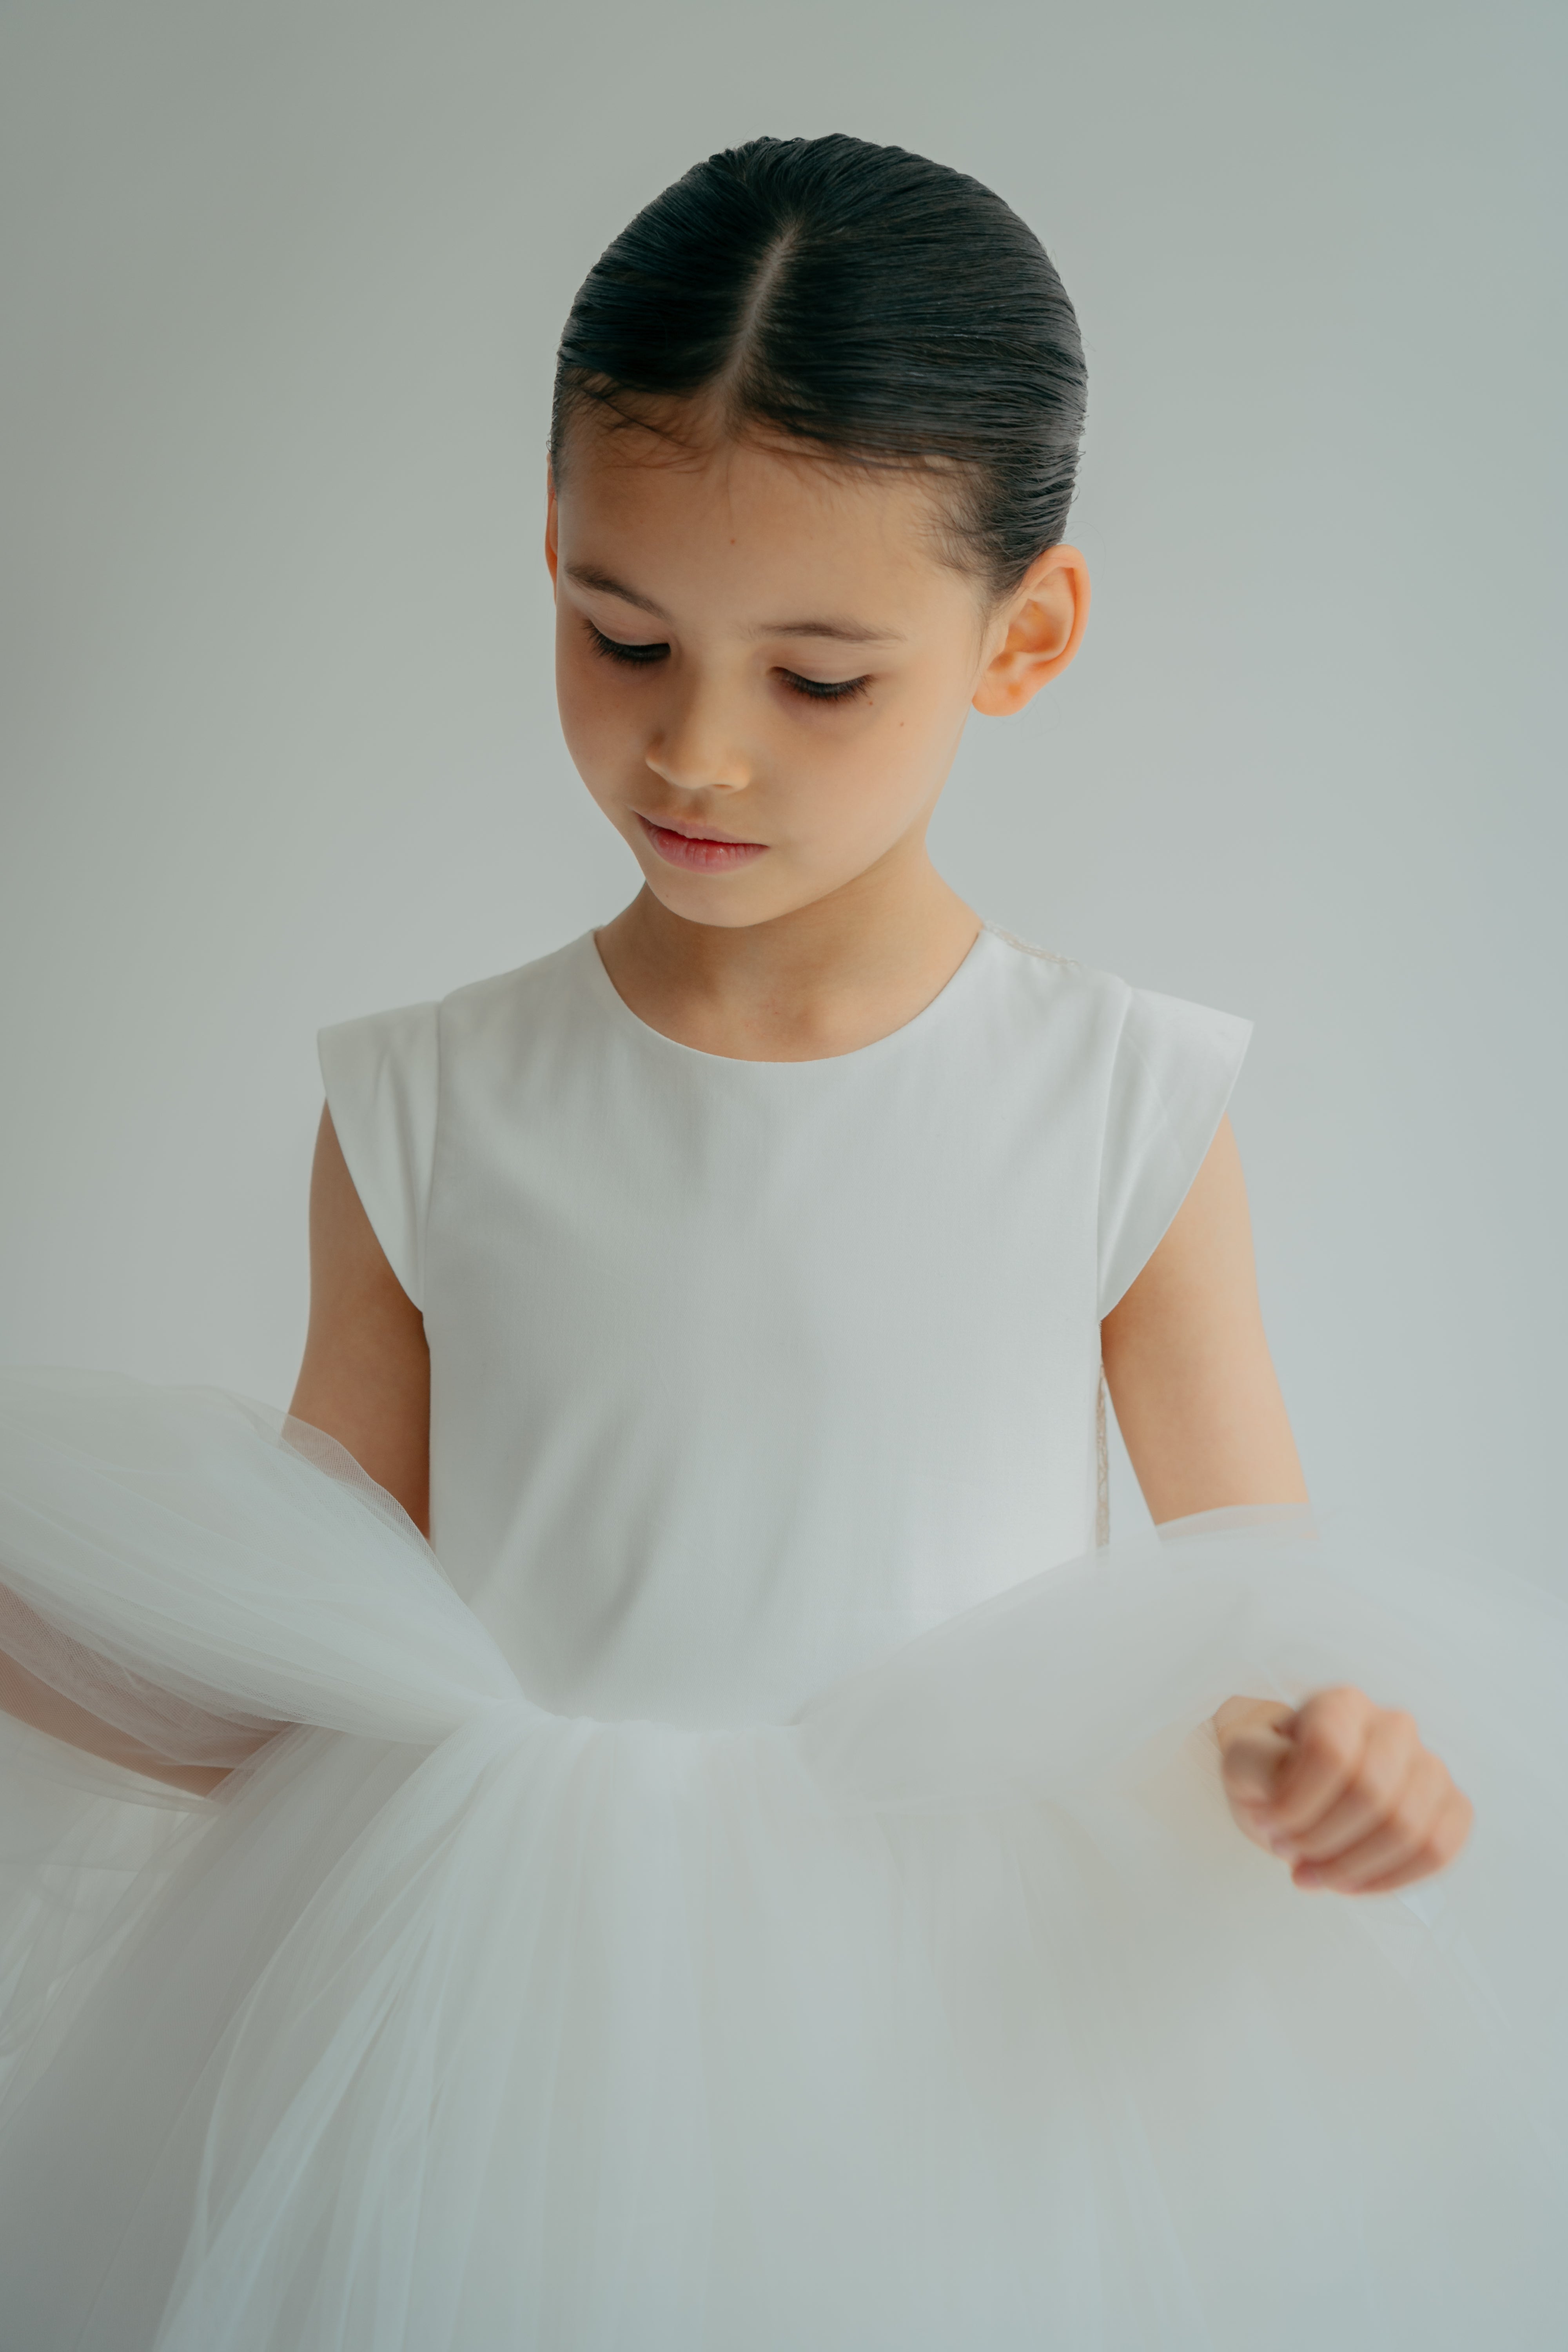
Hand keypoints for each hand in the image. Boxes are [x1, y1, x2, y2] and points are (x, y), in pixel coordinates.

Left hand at [1213, 1687, 1472, 1894]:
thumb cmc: (1273, 1774)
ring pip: (1410, 1828)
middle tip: (1288, 1851)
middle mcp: (1394, 1726)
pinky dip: (1391, 1880)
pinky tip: (1352, 1883)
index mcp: (1342, 1704)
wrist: (1300, 1792)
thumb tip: (1285, 1792)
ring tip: (1315, 1873)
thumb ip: (1255, 1764)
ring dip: (1353, 1867)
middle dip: (1322, 1840)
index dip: (1297, 1802)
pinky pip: (1439, 1851)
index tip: (1269, 1822)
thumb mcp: (1244, 1761)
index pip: (1331, 1752)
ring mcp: (1430, 1765)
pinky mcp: (1452, 1805)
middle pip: (1373, 1793)